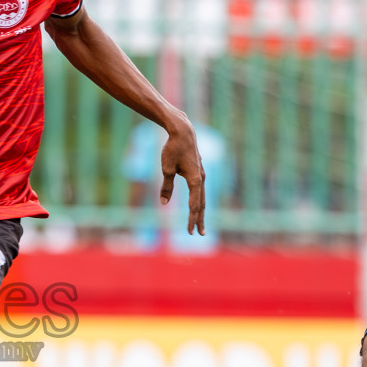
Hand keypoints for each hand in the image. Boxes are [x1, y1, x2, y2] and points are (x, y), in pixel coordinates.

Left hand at [161, 115, 206, 234]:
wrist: (183, 132)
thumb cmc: (173, 149)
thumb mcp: (166, 169)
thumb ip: (166, 187)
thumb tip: (163, 203)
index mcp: (195, 181)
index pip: (194, 205)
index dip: (191, 219)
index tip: (189, 232)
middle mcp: (202, 179)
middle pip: (201, 204)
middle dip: (199, 220)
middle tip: (200, 234)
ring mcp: (202, 175)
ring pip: (202, 197)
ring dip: (200, 212)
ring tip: (199, 223)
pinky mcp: (199, 171)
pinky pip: (199, 190)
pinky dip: (198, 201)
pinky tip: (196, 206)